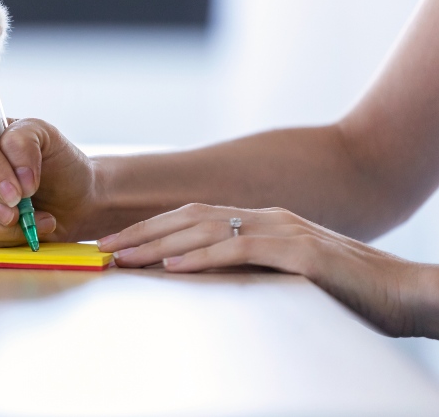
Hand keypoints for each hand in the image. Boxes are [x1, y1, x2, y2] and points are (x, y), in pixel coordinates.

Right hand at [0, 109, 96, 245]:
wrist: (71, 200)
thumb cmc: (55, 162)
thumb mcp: (47, 137)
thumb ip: (25, 142)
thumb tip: (16, 176)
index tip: (21, 189)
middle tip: (16, 210)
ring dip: (4, 226)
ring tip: (34, 220)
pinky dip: (4, 239)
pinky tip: (24, 230)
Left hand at [97, 203, 424, 336]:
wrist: (406, 293)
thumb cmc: (345, 291)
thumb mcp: (285, 275)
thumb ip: (248, 269)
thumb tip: (199, 277)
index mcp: (260, 221)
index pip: (193, 219)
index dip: (151, 229)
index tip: (115, 244)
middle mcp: (266, 218)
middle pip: (190, 219)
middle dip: (143, 232)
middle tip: (104, 248)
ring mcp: (284, 231)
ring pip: (208, 230)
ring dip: (160, 244)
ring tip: (125, 257)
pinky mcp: (301, 252)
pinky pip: (241, 251)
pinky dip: (203, 258)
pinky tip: (173, 267)